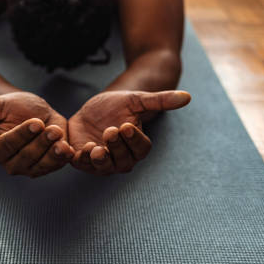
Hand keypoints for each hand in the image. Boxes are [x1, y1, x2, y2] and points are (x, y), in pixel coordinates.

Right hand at [0, 91, 73, 177]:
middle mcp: (12, 164)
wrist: (34, 110)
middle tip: (51, 128)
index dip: (22, 135)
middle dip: (40, 143)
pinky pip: (56, 165)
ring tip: (61, 137)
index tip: (35, 122)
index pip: (8, 147)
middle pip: (26, 158)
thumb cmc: (13, 107)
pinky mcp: (49, 166)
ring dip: (53, 153)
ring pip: (42, 164)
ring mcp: (31, 168)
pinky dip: (63, 158)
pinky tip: (69, 147)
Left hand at [68, 90, 190, 174]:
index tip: (127, 125)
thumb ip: (161, 100)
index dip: (134, 139)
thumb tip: (187, 97)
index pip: (140, 149)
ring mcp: (102, 163)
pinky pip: (81, 165)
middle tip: (110, 130)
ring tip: (95, 147)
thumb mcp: (137, 100)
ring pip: (103, 167)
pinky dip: (79, 160)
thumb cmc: (117, 106)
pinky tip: (76, 149)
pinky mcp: (82, 161)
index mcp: (137, 147)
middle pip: (122, 160)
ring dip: (99, 159)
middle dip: (116, 146)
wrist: (93, 109)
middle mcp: (121, 159)